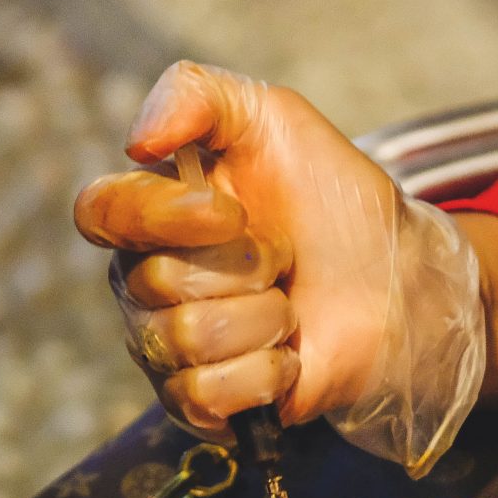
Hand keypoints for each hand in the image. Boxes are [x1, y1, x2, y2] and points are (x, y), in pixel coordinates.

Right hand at [75, 61, 484, 474]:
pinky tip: (288, 356)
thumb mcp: (272, 118)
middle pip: (154, 282)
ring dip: (263, 320)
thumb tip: (135, 141)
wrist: (397, 278)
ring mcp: (168, 347)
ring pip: (184, 340)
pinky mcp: (202, 403)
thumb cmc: (332, 198)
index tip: (231, 210)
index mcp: (147, 213)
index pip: (100, 212)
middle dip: (243, 267)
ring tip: (289, 308)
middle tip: (282, 259)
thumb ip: (195, 95)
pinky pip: (203, 395)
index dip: (164, 215)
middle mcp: (143, 281)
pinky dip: (264, 374)